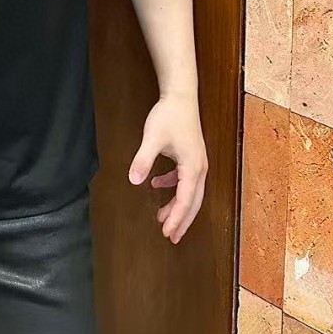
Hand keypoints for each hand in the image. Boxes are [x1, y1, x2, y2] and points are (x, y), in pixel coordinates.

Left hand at [128, 92, 207, 244]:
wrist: (181, 96)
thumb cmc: (169, 116)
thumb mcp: (152, 138)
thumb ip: (143, 160)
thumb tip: (133, 180)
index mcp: (192, 168)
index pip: (185, 200)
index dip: (176, 218)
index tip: (167, 233)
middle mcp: (199, 168)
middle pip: (192, 202)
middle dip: (181, 220)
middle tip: (171, 237)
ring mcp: (197, 162)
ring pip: (190, 191)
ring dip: (177, 205)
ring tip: (162, 218)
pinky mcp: (191, 155)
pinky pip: (184, 178)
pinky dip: (173, 186)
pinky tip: (157, 184)